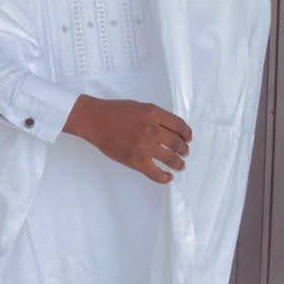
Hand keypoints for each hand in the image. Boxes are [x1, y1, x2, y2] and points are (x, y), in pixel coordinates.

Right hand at [64, 94, 191, 184]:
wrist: (95, 120)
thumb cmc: (115, 111)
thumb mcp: (140, 106)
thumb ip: (156, 116)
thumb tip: (172, 130)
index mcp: (153, 113)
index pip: (179, 125)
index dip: (187, 133)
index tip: (189, 138)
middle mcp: (151, 129)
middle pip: (177, 142)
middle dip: (184, 149)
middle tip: (185, 152)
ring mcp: (144, 146)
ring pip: (170, 158)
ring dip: (179, 163)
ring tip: (180, 165)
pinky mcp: (135, 160)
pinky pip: (155, 173)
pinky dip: (165, 177)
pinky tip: (168, 177)